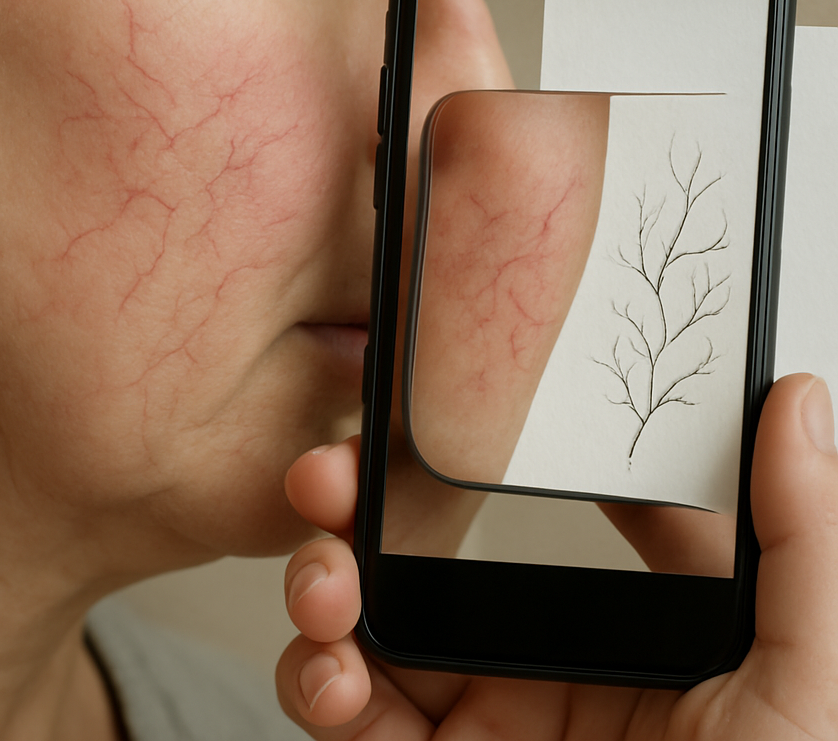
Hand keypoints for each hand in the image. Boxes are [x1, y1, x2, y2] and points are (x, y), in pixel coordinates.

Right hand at [277, 374, 837, 738]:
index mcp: (641, 629)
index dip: (491, 449)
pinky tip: (326, 673)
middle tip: (329, 478)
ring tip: (323, 585)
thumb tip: (795, 399)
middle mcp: (551, 666)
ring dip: (326, 591)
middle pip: (440, 558)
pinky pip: (353, 716)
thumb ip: (800, 540)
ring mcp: (485, 724)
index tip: (442, 401)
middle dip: (364, 511)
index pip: (549, 511)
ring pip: (375, 630)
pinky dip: (317, 685)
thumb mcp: (804, 685)